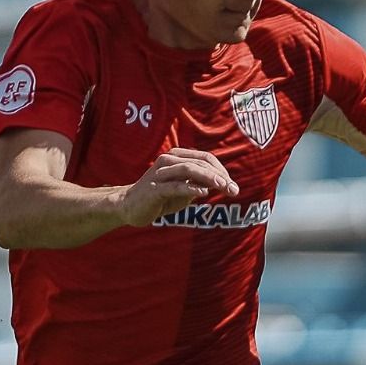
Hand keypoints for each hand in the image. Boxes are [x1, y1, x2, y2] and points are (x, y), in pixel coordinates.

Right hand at [119, 149, 238, 227]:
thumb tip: (224, 183)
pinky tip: (203, 192)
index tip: (233, 185)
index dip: (222, 170)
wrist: (130, 207)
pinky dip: (190, 187)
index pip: (205, 158)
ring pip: (188, 170)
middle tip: (234, 190)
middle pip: (199, 163)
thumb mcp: (184, 190)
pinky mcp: (154, 189)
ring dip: (209, 178)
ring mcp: (159, 174)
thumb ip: (201, 184)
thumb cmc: (160, 198)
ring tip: (223, 186)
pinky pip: (174, 186)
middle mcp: (168, 161)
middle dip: (220, 176)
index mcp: (176, 157)